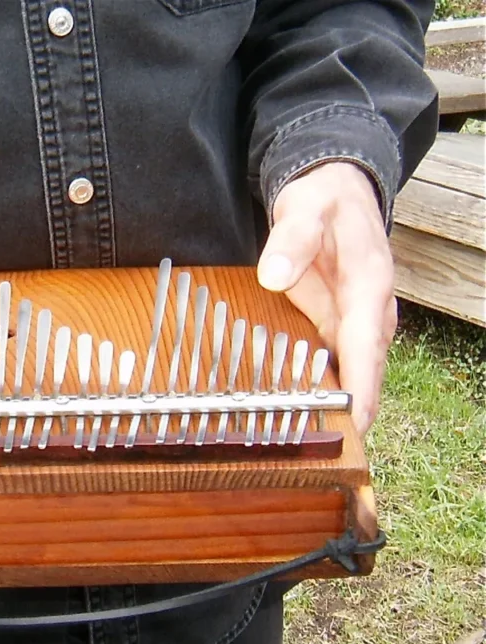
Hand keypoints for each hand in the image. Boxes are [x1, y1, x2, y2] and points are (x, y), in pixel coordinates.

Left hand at [257, 161, 396, 436]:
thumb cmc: (324, 201)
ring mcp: (356, 321)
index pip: (366, 347)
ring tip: (311, 446)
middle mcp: (369, 312)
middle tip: (325, 451)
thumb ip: (291, 241)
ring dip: (337, 408)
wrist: (336, 192)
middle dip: (351, 413)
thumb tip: (274, 277)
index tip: (354, 424)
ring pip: (352, 373)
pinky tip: (300, 415)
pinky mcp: (340, 325)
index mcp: (368, 287)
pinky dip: (323, 389)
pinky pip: (336, 363)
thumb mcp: (305, 208)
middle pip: (365, 372)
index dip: (361, 389)